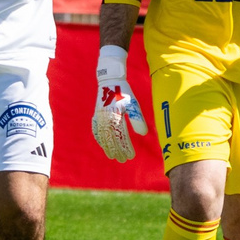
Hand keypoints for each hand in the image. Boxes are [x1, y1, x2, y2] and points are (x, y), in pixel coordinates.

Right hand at [91, 46, 147, 162]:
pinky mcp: (96, 114)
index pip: (119, 138)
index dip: (125, 148)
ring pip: (102, 136)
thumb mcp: (133, 105)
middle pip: (110, 139)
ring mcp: (98, 117)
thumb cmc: (123, 92)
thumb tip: (143, 134)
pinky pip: (96, 129)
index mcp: (114, 117)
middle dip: (116, 150)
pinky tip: (102, 143)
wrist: (109, 80)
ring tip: (112, 155)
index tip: (131, 156)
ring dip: (107, 147)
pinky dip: (99, 138)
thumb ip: (137, 120)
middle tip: (123, 160)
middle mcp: (104, 119)